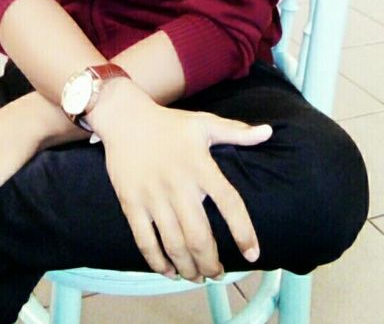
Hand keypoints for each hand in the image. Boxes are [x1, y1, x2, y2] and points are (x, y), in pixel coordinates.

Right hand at [88, 80, 271, 280]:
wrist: (125, 118)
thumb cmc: (168, 124)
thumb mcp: (204, 123)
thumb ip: (236, 132)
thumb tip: (268, 132)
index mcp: (200, 166)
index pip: (229, 203)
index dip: (243, 232)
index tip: (252, 254)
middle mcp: (178, 184)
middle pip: (199, 237)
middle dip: (211, 263)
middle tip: (217, 273)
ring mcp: (153, 196)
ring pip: (174, 244)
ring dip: (188, 268)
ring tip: (197, 276)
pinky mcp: (131, 203)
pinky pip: (145, 241)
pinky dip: (158, 261)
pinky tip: (169, 270)